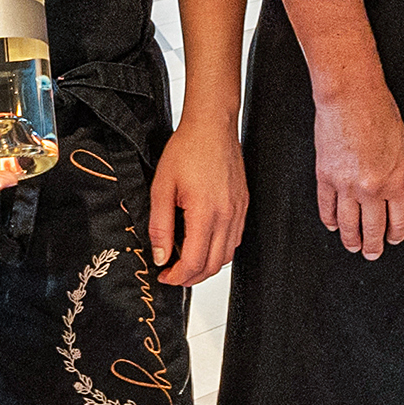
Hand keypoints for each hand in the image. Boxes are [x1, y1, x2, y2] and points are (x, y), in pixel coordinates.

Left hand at [149, 114, 248, 284]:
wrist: (212, 126)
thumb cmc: (188, 149)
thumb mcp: (161, 187)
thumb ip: (160, 226)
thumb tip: (160, 256)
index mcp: (205, 213)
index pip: (194, 262)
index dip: (177, 277)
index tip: (164, 276)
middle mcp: (227, 216)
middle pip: (213, 266)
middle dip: (191, 278)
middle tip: (173, 275)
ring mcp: (239, 211)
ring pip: (227, 256)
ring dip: (207, 265)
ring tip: (187, 261)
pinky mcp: (243, 205)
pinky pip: (235, 239)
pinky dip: (220, 250)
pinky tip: (205, 243)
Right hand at [312, 89, 403, 258]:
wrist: (350, 97)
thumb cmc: (379, 113)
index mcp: (397, 180)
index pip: (400, 219)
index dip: (397, 234)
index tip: (394, 239)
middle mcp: (372, 187)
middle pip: (374, 228)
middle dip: (374, 245)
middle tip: (373, 252)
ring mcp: (347, 185)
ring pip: (348, 224)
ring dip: (351, 239)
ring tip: (353, 246)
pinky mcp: (326, 177)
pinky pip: (327, 207)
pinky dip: (330, 219)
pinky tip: (332, 225)